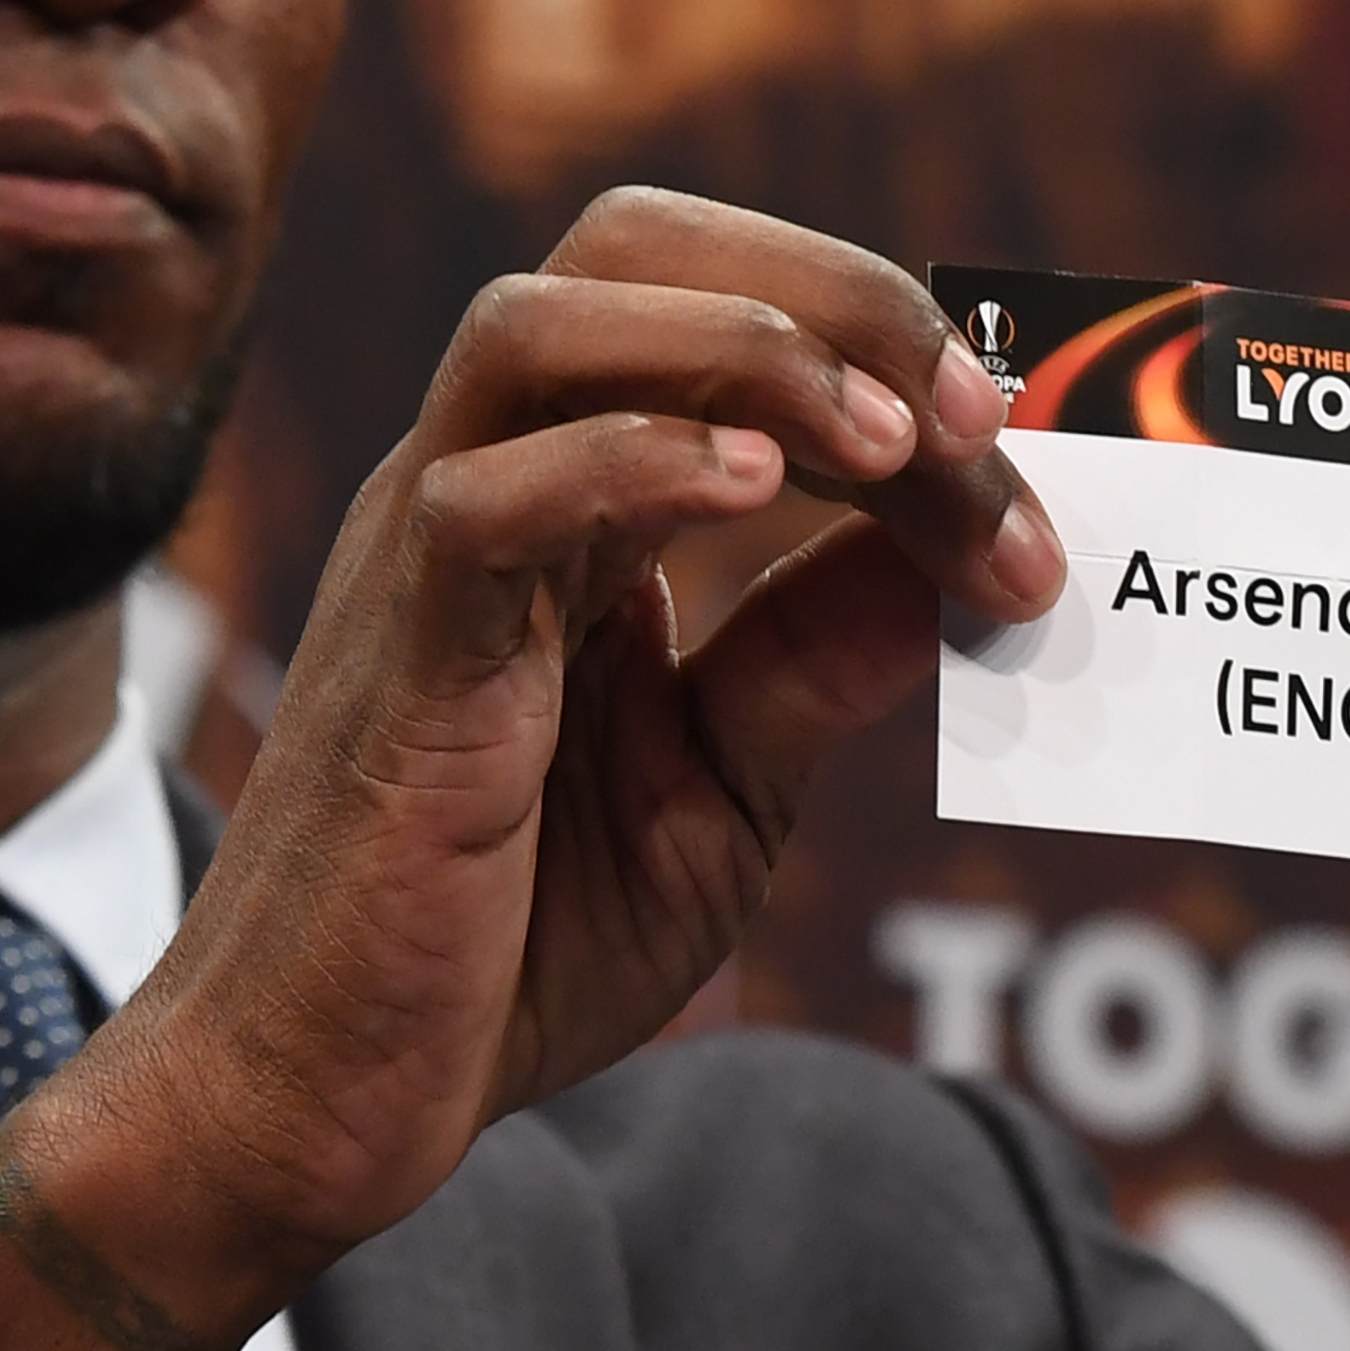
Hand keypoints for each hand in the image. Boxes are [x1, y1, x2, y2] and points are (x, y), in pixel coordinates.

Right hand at [0, 189, 1063, 1350]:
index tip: (1031, 481)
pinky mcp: (401, 660)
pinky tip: (758, 494)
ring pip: (540, 322)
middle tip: (978, 412)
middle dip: (834, 294)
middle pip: (633, 247)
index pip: (735, 330)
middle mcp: (495, 488)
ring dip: (744, 346)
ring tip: (888, 444)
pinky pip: (481, 498)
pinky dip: (629, 461)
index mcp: (577, 506)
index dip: (901, 369)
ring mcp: (427, 557)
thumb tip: (940, 565)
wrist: (319, 1103)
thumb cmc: (502, 948)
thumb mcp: (720, 796)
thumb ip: (811, 667)